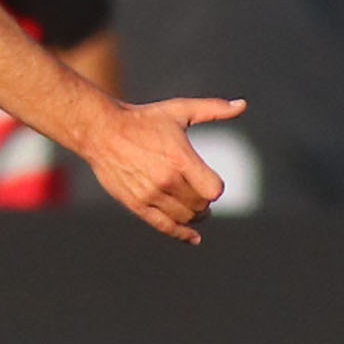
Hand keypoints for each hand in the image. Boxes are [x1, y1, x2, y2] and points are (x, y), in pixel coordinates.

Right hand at [79, 96, 245, 242]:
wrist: (101, 131)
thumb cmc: (143, 119)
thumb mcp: (179, 110)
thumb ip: (214, 109)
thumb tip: (242, 105)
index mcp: (180, 159)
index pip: (214, 190)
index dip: (216, 187)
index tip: (210, 180)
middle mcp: (167, 180)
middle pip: (201, 206)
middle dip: (205, 201)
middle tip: (201, 193)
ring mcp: (151, 195)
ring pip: (185, 218)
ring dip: (195, 216)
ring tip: (195, 208)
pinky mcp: (136, 204)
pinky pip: (165, 226)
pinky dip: (182, 234)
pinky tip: (193, 238)